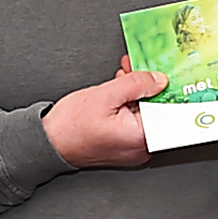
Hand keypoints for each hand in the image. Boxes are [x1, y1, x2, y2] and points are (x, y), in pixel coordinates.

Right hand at [43, 58, 168, 169]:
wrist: (48, 142)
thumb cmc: (70, 127)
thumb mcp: (106, 95)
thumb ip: (136, 84)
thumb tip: (158, 80)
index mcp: (141, 138)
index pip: (169, 112)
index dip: (168, 90)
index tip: (170, 76)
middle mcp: (141, 148)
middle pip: (156, 111)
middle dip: (147, 87)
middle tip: (136, 69)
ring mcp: (132, 149)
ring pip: (144, 114)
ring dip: (136, 94)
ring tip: (122, 77)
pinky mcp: (123, 145)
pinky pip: (133, 121)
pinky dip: (128, 105)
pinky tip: (118, 91)